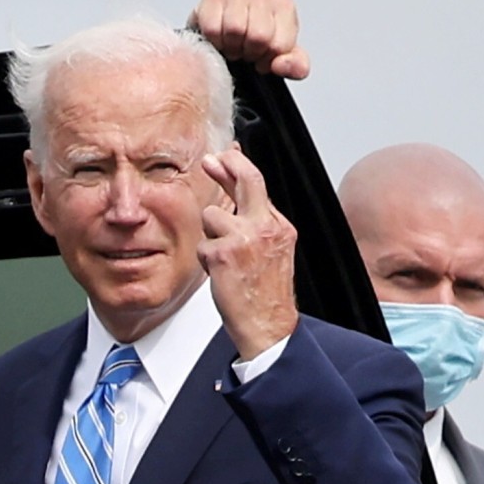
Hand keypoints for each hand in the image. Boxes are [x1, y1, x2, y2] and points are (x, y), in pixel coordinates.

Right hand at [188, 0, 309, 79]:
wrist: (233, 7)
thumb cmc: (258, 28)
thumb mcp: (284, 45)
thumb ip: (295, 64)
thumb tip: (281, 66)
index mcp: (284, 8)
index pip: (280, 45)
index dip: (267, 60)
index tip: (261, 58)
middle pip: (258, 38)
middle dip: (248, 53)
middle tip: (245, 49)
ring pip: (235, 30)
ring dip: (231, 47)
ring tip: (232, 43)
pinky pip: (213, 29)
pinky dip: (214, 40)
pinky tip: (220, 37)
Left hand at [198, 149, 298, 359]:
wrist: (269, 326)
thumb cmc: (266, 294)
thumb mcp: (272, 252)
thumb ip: (258, 225)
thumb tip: (238, 199)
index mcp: (279, 226)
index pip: (258, 186)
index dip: (239, 168)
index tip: (227, 156)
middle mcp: (265, 227)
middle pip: (246, 179)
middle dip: (227, 165)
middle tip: (210, 159)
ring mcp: (245, 239)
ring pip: (212, 216)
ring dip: (211, 236)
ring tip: (224, 260)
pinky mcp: (224, 254)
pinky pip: (203, 244)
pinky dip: (206, 259)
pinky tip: (221, 275)